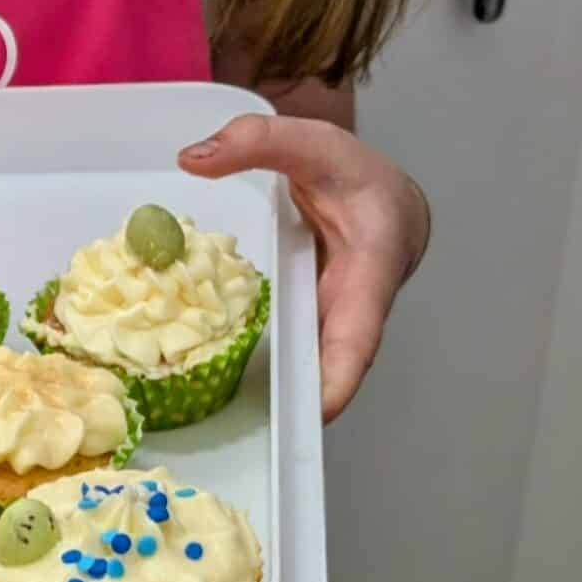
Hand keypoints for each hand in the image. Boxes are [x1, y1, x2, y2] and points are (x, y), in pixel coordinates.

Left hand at [176, 115, 428, 422]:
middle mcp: (354, 308)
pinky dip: (262, 364)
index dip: (338, 376)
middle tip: (261, 439)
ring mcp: (332, 322)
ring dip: (278, 394)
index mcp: (370, 269)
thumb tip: (191, 158)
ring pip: (307, 366)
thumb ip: (258, 141)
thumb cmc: (359, 176)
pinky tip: (212, 375)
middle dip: (301, 405)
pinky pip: (289, 350)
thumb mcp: (312, 143)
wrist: (389, 198)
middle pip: (330, 368)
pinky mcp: (311, 324)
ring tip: (227, 422)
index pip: (359, 333)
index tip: (316, 411)